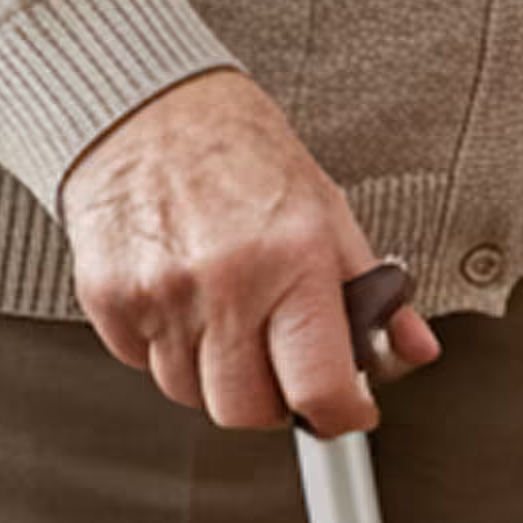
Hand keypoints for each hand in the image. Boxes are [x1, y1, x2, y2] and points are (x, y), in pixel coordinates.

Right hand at [58, 67, 437, 432]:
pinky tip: (183, 300)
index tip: (346, 410)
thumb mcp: (327, 210)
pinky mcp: (109, 300)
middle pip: (246, 411)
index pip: (318, 386)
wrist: (147, 107)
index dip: (340, 414)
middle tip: (282, 364)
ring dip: (216, 376)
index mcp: (293, 257)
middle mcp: (226, 281)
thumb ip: (372, 293)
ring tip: (228, 315)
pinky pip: (143, 366)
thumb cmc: (241, 152)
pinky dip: (168, 350)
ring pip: (191, 396)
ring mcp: (161, 294)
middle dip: (273, 401)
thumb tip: (414, 351)